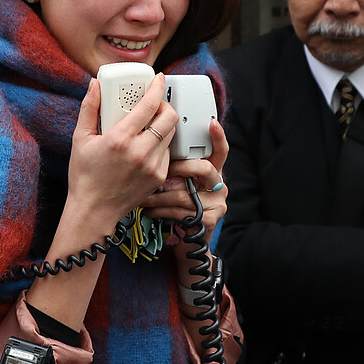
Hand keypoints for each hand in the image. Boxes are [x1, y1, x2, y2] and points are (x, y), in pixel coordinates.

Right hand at [67, 75, 178, 232]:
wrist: (93, 211)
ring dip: (164, 125)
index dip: (157, 88)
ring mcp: (152, 166)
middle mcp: (140, 152)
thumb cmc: (84, 176)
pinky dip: (161, 145)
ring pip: (171, 135)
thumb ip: (89, 108)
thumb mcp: (80, 139)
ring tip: (149, 125)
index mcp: (120, 139)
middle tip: (155, 105)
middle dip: (165, 105)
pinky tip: (147, 146)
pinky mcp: (159, 177)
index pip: (149, 106)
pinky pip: (168, 153)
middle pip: (169, 118)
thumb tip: (95, 84)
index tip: (158, 79)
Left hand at [142, 119, 228, 247]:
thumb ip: (175, 169)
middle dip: (179, 168)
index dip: (218, 137)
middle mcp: (218, 184)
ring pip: (185, 193)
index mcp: (212, 171)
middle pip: (203, 167)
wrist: (187, 241)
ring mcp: (217, 202)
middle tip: (160, 172)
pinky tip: (149, 211)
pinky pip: (181, 211)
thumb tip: (155, 148)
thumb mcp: (179, 184)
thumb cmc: (178, 207)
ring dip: (160, 196)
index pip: (220, 150)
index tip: (211, 123)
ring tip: (144, 197)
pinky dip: (161, 211)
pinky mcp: (210, 219)